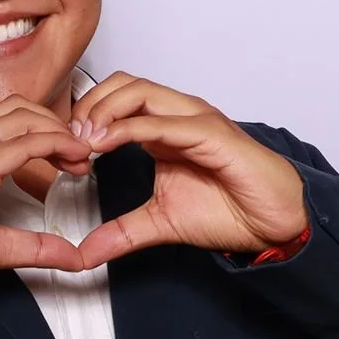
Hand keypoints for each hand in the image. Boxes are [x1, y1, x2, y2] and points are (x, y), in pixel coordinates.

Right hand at [0, 97, 93, 275]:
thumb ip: (36, 243)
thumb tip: (73, 256)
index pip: (7, 117)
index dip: (44, 128)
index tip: (70, 155)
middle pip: (18, 109)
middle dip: (55, 125)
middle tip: (81, 155)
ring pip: (23, 117)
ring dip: (58, 132)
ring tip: (79, 157)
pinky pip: (24, 143)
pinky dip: (54, 144)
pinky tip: (71, 158)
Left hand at [71, 72, 308, 265]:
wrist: (276, 224)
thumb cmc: (229, 211)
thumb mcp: (159, 223)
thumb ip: (120, 233)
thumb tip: (84, 253)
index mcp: (162, 128)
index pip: (115, 99)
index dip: (84, 115)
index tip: (62, 146)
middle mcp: (178, 116)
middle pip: (123, 84)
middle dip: (88, 106)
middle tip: (68, 139)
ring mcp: (196, 120)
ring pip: (141, 91)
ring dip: (104, 111)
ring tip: (83, 140)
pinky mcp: (213, 135)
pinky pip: (167, 121)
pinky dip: (131, 127)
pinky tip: (106, 144)